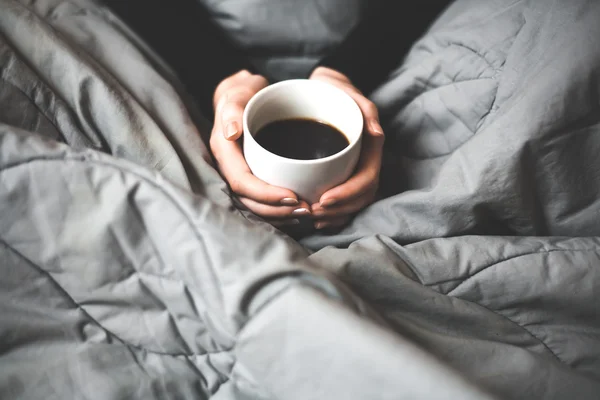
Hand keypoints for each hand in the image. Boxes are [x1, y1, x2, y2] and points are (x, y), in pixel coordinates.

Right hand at [210, 70, 311, 226]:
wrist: (244, 97)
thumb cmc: (242, 94)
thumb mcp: (237, 95)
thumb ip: (232, 110)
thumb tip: (231, 132)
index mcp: (224, 153)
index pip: (242, 183)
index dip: (266, 195)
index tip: (293, 197)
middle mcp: (229, 169)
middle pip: (249, 201)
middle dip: (277, 210)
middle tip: (307, 210)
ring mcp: (240, 175)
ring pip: (256, 205)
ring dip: (281, 214)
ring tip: (307, 212)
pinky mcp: (252, 178)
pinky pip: (263, 201)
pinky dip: (281, 210)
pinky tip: (299, 210)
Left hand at [309, 67, 384, 229]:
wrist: (322, 87)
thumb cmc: (334, 88)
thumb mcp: (347, 90)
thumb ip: (365, 108)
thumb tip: (377, 132)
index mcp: (370, 147)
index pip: (366, 180)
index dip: (348, 194)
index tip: (324, 199)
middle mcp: (364, 162)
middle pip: (360, 198)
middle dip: (339, 210)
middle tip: (313, 212)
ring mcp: (354, 170)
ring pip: (352, 204)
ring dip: (334, 216)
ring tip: (311, 218)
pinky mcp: (340, 175)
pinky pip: (342, 202)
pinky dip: (330, 214)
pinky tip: (313, 218)